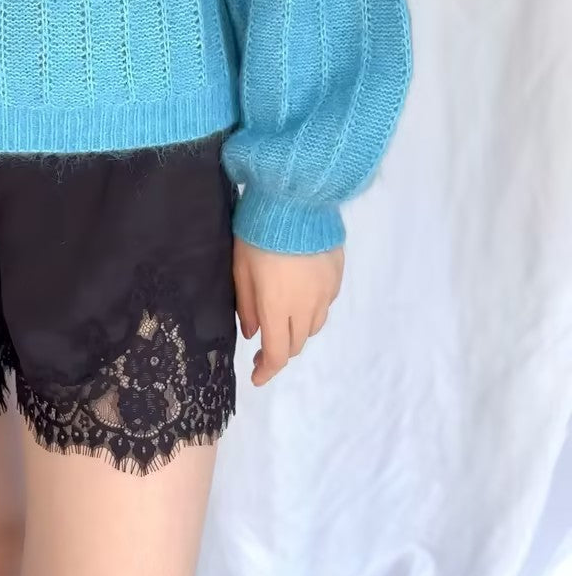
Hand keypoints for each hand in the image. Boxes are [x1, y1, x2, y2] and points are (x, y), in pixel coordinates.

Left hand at [233, 239, 343, 385]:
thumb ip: (246, 305)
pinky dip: (311, 309)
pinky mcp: (336, 276)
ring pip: (314, 326)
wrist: (295, 199)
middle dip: (280, 350)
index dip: (267, 370)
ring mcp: (325, 291)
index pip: (278, 353)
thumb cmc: (258, 233)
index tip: (256, 376)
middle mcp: (306, 306)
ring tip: (282, 318)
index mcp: (278, 307)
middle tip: (264, 346)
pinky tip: (300, 294)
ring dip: (297, 330)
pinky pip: (325, 304)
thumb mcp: (240, 269)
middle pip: (297, 343)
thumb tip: (252, 333)